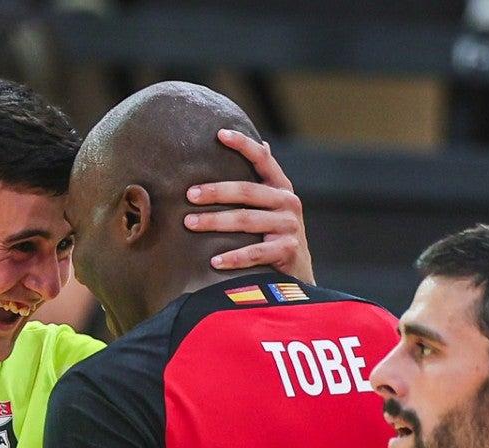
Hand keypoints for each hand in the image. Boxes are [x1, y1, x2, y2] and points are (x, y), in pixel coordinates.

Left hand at [186, 128, 313, 282]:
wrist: (299, 272)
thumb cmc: (277, 233)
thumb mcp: (275, 204)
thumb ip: (266, 180)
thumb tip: (264, 143)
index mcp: (282, 187)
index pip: (263, 159)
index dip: (243, 145)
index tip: (219, 134)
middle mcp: (288, 202)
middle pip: (247, 191)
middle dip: (215, 191)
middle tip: (189, 194)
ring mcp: (289, 227)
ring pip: (246, 220)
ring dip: (215, 222)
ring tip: (189, 223)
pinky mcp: (288, 251)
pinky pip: (255, 253)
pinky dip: (233, 257)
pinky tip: (213, 261)